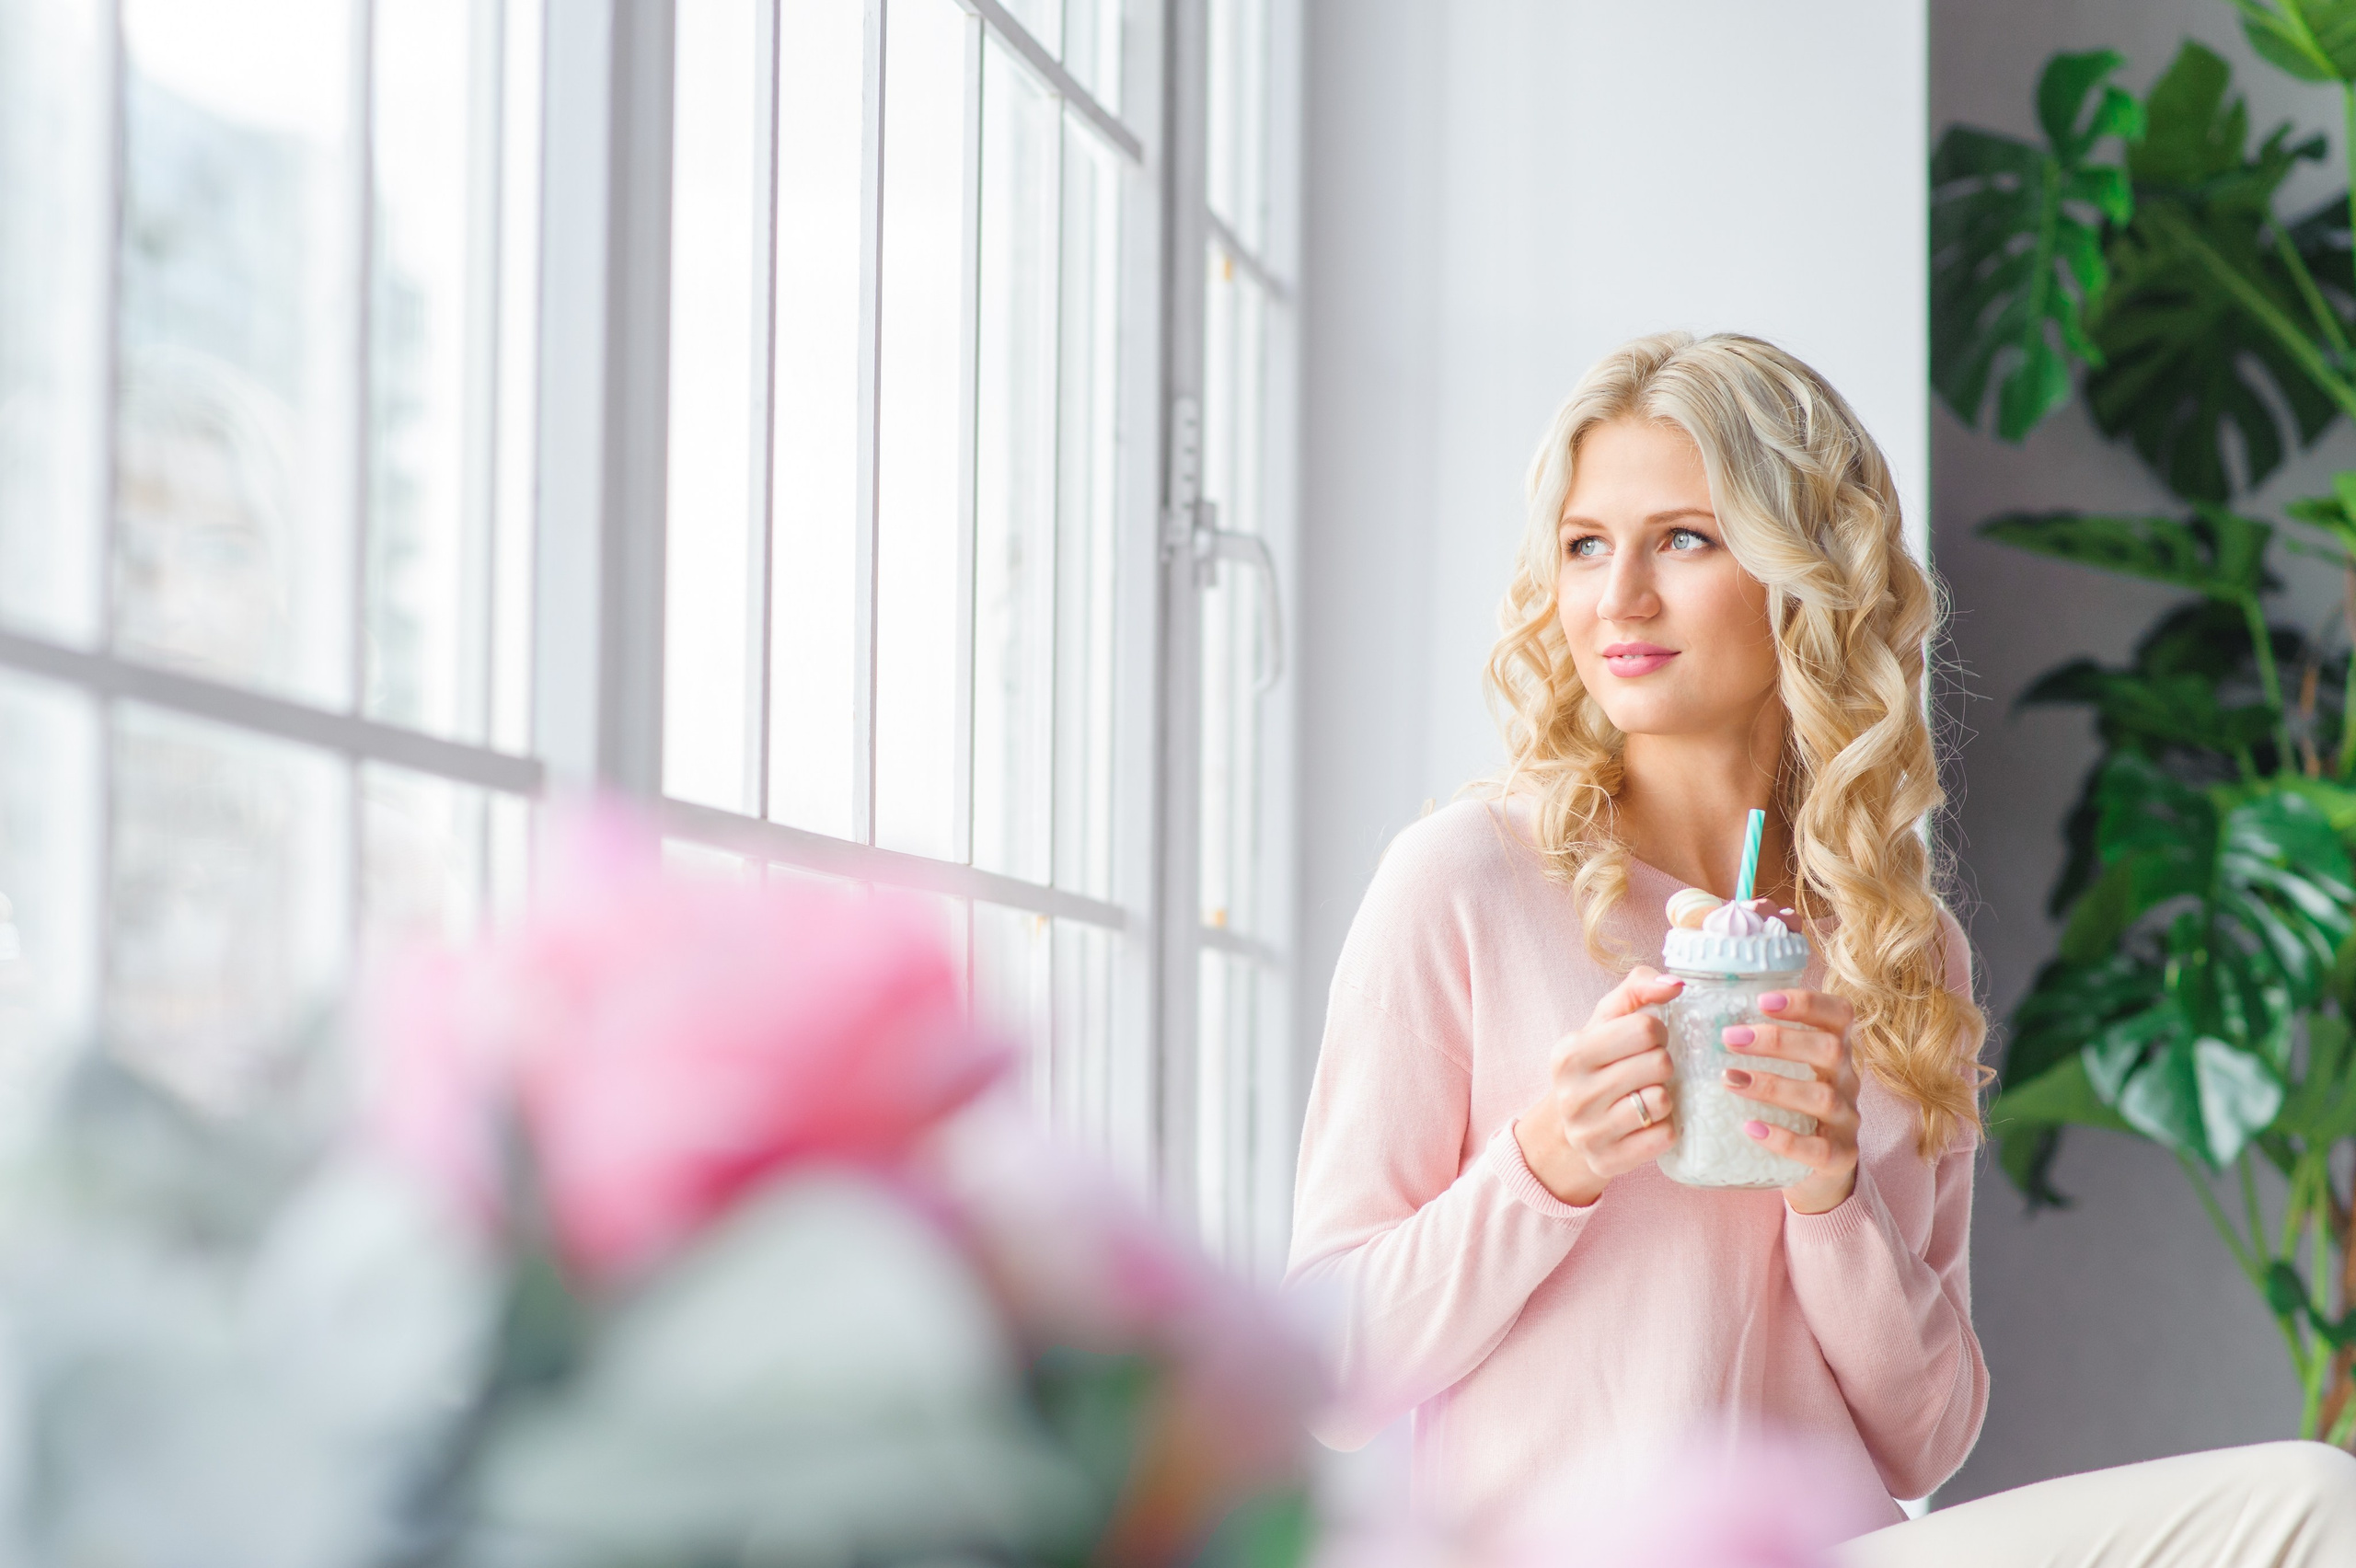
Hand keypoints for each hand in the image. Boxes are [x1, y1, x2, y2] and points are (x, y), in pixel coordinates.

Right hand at [1514, 966, 1683, 1206]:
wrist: (1565, 1133)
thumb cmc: (1594, 1068)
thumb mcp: (1603, 1025)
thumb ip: (1635, 991)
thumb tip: (1675, 984)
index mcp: (1570, 1052)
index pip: (1645, 1027)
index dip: (1657, 1032)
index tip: (1646, 1042)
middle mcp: (1574, 1092)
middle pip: (1659, 1063)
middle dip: (1662, 1064)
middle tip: (1647, 1071)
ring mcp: (1589, 1131)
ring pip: (1662, 1100)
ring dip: (1664, 1097)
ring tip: (1645, 1096)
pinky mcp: (1609, 1161)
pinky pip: (1664, 1136)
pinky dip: (1665, 1127)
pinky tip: (1648, 1123)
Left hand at [1722, 987, 1859, 1214]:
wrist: (1816, 1167)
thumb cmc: (1788, 1105)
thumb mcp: (1786, 1069)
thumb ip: (1758, 1042)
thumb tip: (1698, 1010)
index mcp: (1836, 1051)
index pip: (1838, 1014)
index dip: (1806, 1003)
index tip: (1762, 1000)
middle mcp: (1847, 1080)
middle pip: (1830, 1050)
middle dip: (1778, 1040)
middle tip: (1729, 1038)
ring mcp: (1846, 1120)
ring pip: (1822, 1097)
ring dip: (1773, 1085)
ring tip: (1729, 1080)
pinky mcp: (1840, 1157)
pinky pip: (1819, 1149)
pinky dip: (1784, 1139)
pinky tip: (1751, 1129)